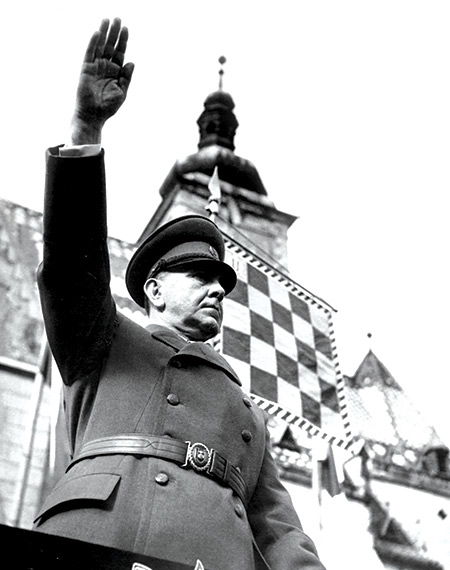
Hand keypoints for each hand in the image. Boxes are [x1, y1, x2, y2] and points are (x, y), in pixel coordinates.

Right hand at [71, 18, 134, 143]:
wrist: (94, 116)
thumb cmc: (108, 107)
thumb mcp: (122, 92)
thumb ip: (126, 78)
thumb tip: (132, 62)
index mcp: (115, 73)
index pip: (119, 53)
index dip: (123, 41)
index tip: (126, 29)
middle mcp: (105, 67)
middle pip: (110, 46)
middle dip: (114, 33)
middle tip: (118, 18)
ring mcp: (95, 67)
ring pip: (100, 46)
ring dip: (104, 33)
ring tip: (108, 20)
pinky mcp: (86, 69)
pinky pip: (89, 53)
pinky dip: (93, 43)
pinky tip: (98, 33)